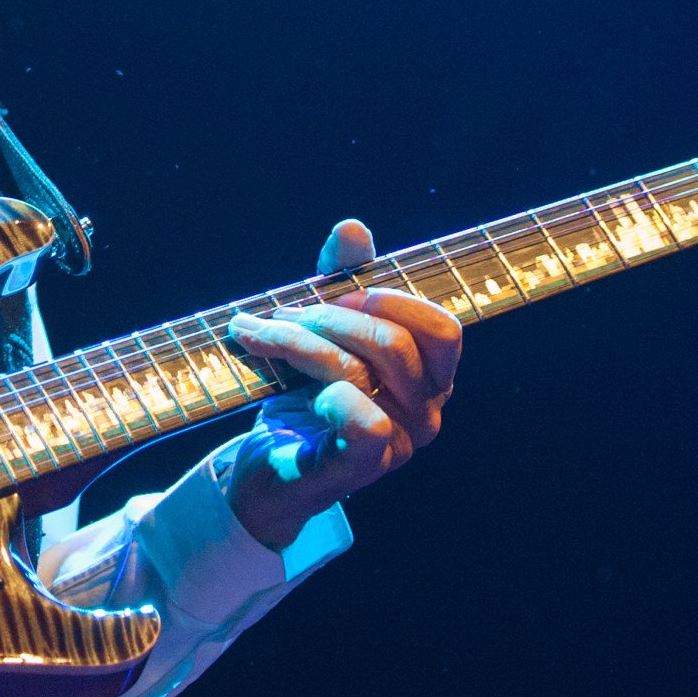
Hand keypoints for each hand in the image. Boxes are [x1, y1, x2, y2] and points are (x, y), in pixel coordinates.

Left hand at [223, 219, 464, 551]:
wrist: (266, 465)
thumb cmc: (302, 392)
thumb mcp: (322, 325)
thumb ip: (342, 275)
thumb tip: (353, 228)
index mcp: (430, 378)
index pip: (442, 328)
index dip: (388, 298)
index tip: (334, 292)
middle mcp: (426, 413)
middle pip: (394, 342)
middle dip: (328, 316)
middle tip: (280, 314)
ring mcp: (399, 445)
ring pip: (361, 370)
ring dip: (299, 342)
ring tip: (256, 334)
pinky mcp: (361, 468)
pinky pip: (364, 420)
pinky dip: (325, 393)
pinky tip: (292, 391)